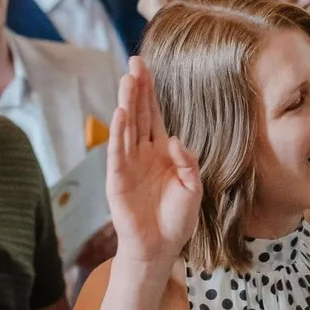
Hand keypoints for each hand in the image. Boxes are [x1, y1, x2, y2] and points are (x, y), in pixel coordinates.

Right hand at [106, 57, 201, 272]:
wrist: (160, 247)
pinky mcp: (118, 180)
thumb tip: (175, 139)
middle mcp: (142, 152)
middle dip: (137, 88)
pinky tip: (121, 114)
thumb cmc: (176, 218)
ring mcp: (128, 164)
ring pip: (127, 127)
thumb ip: (187, 162)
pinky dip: (118, 133)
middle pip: (140, 113)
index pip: (155, 114)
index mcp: (161, 151)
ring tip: (127, 80)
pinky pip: (117, 152)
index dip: (151, 91)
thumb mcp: (192, 187)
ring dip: (127, 103)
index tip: (146, 67)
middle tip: (135, 62)